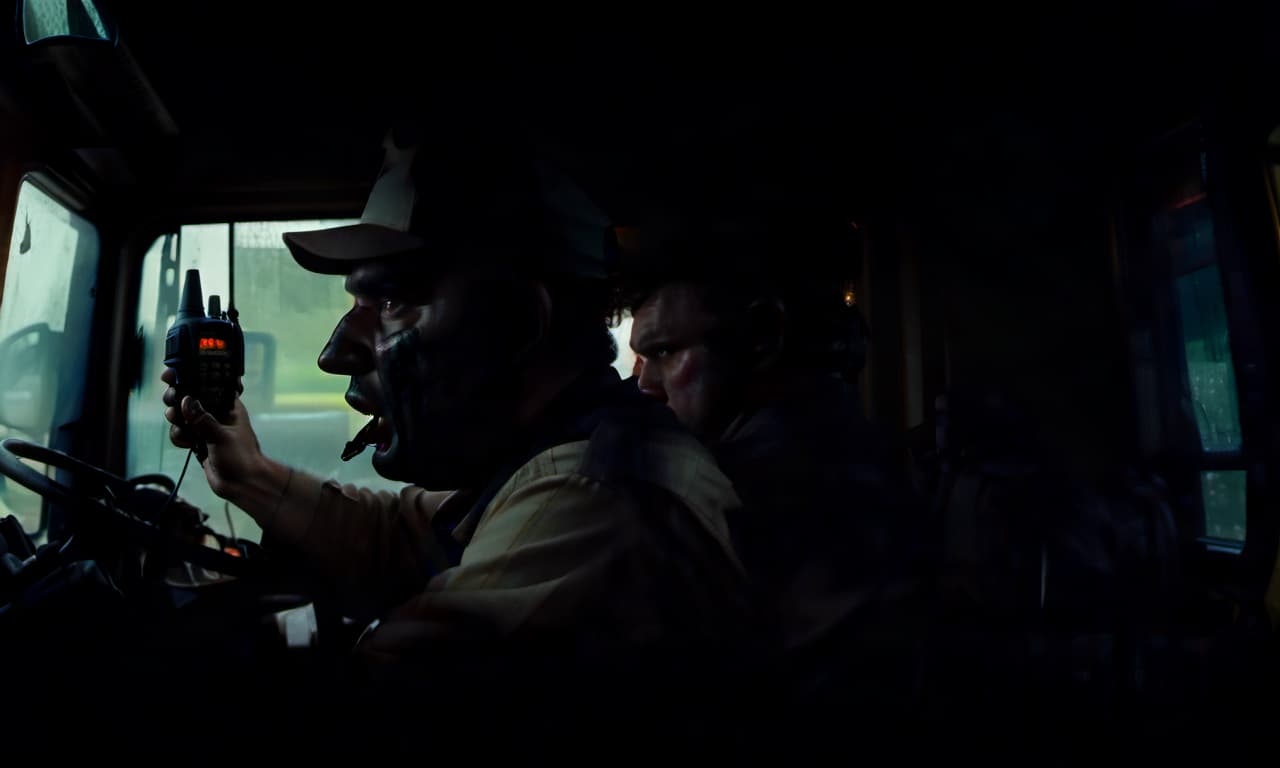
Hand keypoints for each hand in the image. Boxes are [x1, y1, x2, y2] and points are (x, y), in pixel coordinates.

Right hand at [161, 367, 263, 499]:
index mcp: (227, 405)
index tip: (171, 375)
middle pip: (188, 396)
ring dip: (176, 421)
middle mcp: (215, 412)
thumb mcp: (222, 436)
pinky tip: (188, 445)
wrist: (242, 485)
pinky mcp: (197, 441)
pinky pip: (180, 432)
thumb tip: (186, 402)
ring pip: (181, 415)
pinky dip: (179, 437)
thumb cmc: (242, 458)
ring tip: (183, 429)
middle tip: (175, 409)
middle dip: (177, 400)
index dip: (189, 377)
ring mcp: (205, 426)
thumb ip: (203, 419)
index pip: (206, 382)